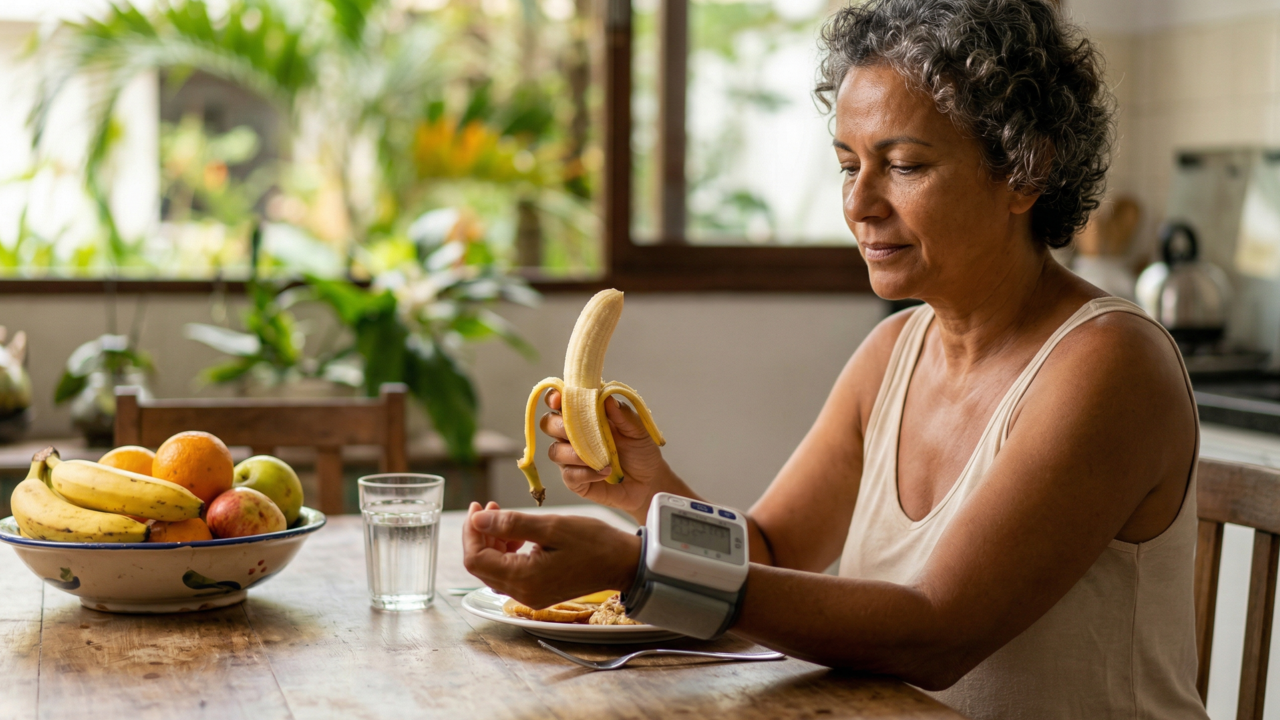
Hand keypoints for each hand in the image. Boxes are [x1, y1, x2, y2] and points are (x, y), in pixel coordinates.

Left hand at [461, 502, 639, 609]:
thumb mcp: (552, 526)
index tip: (478, 507)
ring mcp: (530, 595)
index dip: (471, 531)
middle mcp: (523, 593)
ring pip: (494, 569)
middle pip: (481, 565)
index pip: (476, 559)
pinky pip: (510, 573)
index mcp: (524, 578)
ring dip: (493, 541)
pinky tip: (519, 535)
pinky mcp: (537, 591)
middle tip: (491, 507)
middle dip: (480, 534)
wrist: (622, 563)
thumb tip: (477, 520)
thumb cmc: (593, 542)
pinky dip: (507, 551)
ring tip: (504, 517)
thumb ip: (512, 524)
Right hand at [541, 390, 674, 513]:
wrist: (648, 482)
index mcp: (584, 415)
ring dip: (574, 454)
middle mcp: (572, 435)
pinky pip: (569, 475)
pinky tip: (604, 472)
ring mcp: (571, 458)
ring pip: (555, 451)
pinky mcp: (575, 480)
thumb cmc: (640, 451)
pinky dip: (586, 473)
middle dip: (559, 426)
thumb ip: (622, 414)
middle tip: (580, 431)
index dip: (554, 397)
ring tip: (601, 459)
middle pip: (548, 424)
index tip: (558, 400)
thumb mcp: (638, 430)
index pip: (560, 401)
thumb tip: (607, 399)